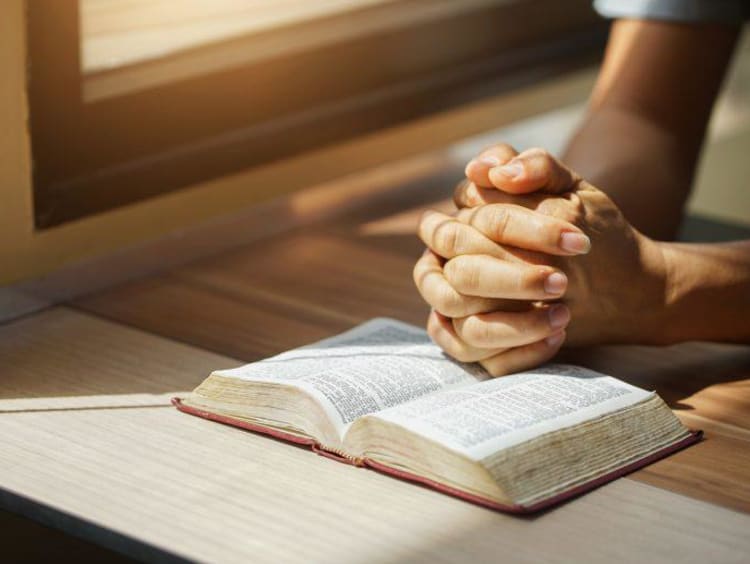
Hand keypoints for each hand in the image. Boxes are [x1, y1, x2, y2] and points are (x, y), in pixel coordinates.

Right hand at [414, 144, 669, 374]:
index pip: (468, 225)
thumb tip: (488, 171)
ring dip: (515, 324)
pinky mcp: (474, 346)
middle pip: (463, 275)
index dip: (519, 230)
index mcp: (458, 226)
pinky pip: (480, 360)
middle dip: (514, 280)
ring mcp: (456, 312)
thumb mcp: (570, 189)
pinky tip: (556, 338)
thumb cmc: (582, 230)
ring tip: (564, 316)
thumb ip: (536, 165)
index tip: (577, 240)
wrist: (616, 283)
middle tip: (564, 282)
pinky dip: (517, 353)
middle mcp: (447, 269)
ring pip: (464, 325)